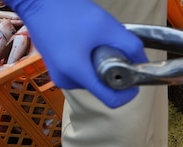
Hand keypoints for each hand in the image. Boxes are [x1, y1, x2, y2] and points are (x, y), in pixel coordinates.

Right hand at [5, 0, 147, 107]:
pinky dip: (90, 63)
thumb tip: (143, 62)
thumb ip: (131, 47)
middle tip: (110, 49)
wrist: (39, 1)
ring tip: (95, 43)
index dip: (128, 93)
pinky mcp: (57, 70)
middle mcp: (66, 80)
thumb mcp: (108, 27)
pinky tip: (86, 44)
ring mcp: (59, 76)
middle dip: (114, 72)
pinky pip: (82, 73)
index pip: (111, 101)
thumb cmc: (69, 11)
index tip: (134, 78)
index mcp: (76, 73)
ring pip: (93, 81)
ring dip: (101, 66)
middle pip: (103, 89)